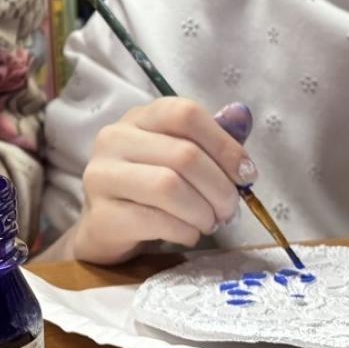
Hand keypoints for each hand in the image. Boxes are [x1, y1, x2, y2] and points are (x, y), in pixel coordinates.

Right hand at [71, 98, 253, 265]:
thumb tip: (242, 115)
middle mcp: (114, 139)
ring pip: (169, 187)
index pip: (185, 113)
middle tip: (229, 210)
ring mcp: (103, 176)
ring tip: (209, 223)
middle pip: (184, 155)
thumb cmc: (148, 187)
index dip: (224, 144)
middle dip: (220, 188)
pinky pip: (156, 221)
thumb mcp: (179, 155)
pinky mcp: (102, 216)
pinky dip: (185, 231)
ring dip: (203, 212)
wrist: (105, 228)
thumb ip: (211, 137)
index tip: (246, 174)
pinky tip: (188, 234)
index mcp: (139, 118)